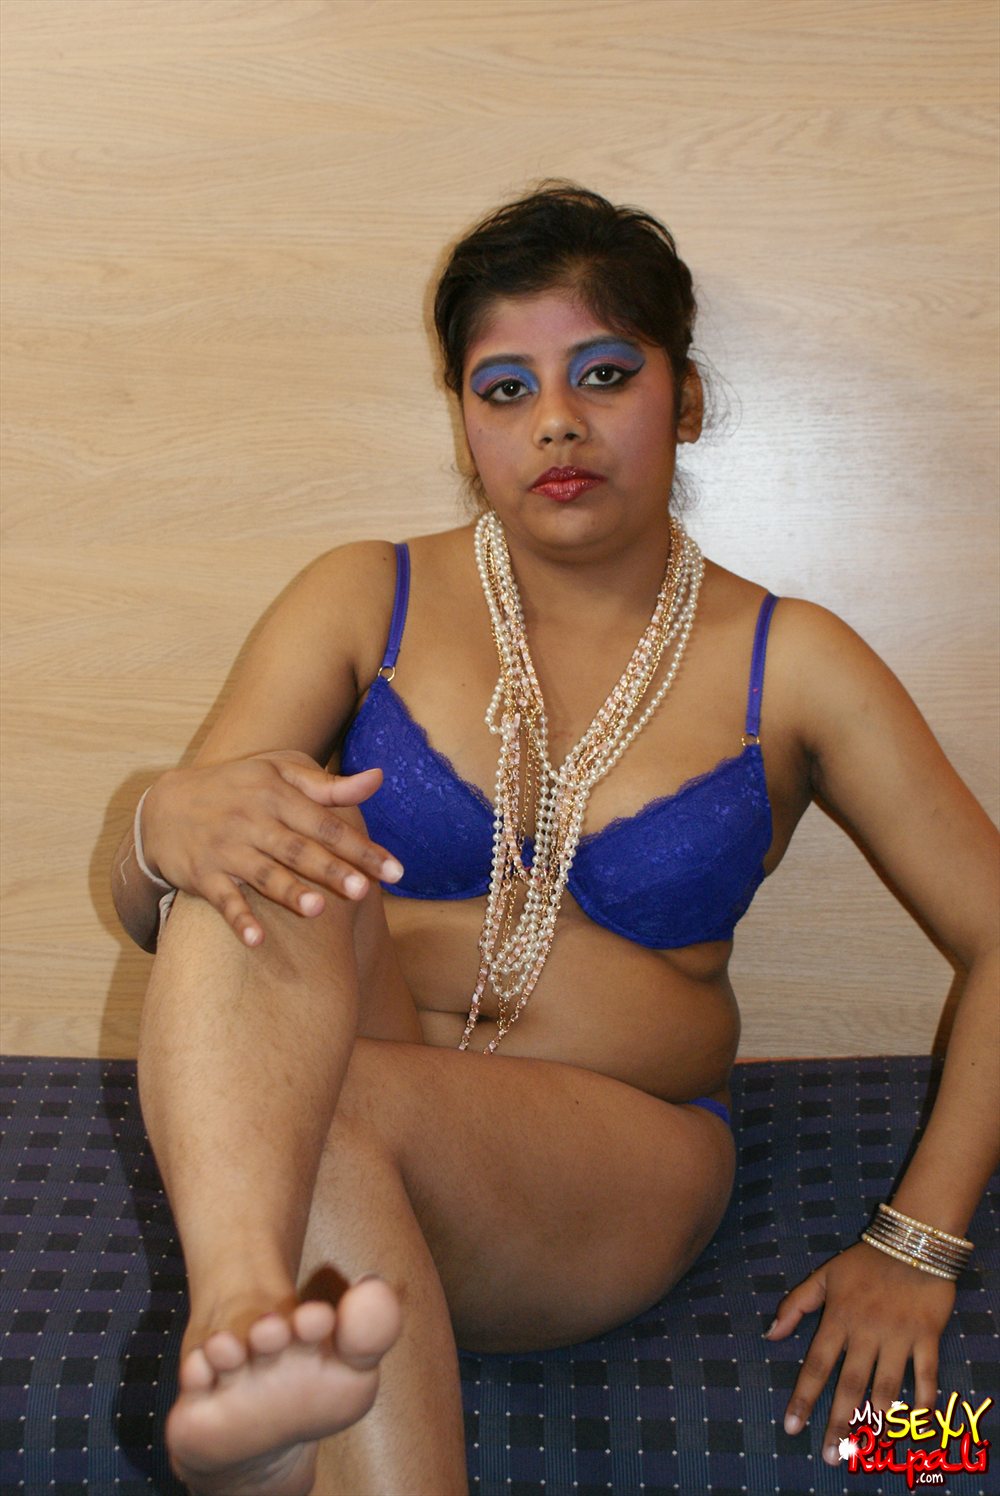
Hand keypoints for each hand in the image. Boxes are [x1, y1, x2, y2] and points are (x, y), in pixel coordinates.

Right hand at [140, 751, 402, 945]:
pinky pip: (222, 900)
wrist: (163, 808)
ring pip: (263, 874)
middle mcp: (252, 820)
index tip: (395, 871)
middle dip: (331, 870)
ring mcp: (226, 849)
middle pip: (298, 849)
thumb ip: (327, 783)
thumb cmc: (236, 786)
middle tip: (362, 892)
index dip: (360, 848)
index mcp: (275, 794)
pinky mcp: (203, 875)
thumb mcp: (277, 770)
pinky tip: (256, 939)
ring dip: (288, 892)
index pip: (325, 823)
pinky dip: (238, 919)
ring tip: (317, 910)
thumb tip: (379, 778)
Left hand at [765, 1240, 954, 1465]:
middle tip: (832, 1455)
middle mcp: (866, 1331)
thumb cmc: (865, 1261)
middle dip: (838, 1421)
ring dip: (877, 1416)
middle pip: (849, 1383)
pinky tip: (918, 1421)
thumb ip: (796, 1305)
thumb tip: (770, 1334)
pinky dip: (924, 1398)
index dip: (803, 1397)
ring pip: (886, 1383)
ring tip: (869, 1444)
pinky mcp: (926, 1335)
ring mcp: (898, 1335)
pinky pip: (926, 1372)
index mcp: (838, 1318)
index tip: (792, 1427)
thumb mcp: (824, 1276)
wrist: (912, 1242)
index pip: (816, 1364)